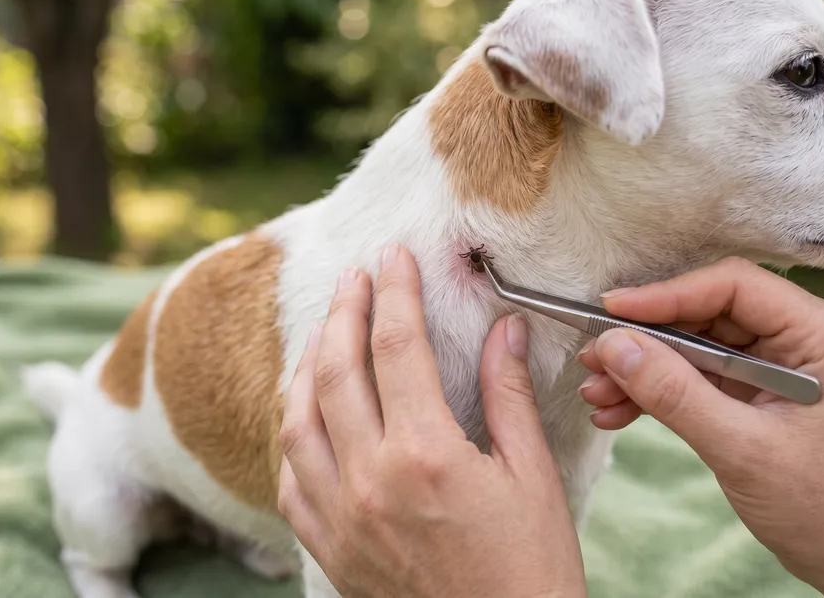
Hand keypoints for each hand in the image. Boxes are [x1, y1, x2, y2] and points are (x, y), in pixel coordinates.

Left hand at [277, 244, 586, 597]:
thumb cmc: (530, 570)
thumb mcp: (533, 476)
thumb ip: (509, 395)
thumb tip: (505, 328)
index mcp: (426, 454)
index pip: (398, 347)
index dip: (395, 291)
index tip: (395, 257)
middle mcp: (369, 480)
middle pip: (337, 370)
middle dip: (345, 311)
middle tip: (357, 276)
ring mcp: (340, 516)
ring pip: (297, 418)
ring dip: (308, 364)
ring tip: (327, 330)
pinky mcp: (329, 547)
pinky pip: (290, 476)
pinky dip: (294, 431)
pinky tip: (308, 410)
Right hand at [576, 257, 823, 594]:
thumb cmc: (822, 506)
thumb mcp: (740, 449)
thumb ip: (675, 394)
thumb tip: (615, 346)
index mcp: (821, 335)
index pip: (733, 288)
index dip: (666, 295)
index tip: (612, 312)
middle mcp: (803, 335)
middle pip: (708, 311)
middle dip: (647, 338)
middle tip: (594, 359)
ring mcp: (780, 361)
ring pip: (696, 343)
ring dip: (645, 367)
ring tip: (597, 392)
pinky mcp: (759, 387)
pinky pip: (700, 373)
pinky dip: (660, 390)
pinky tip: (618, 410)